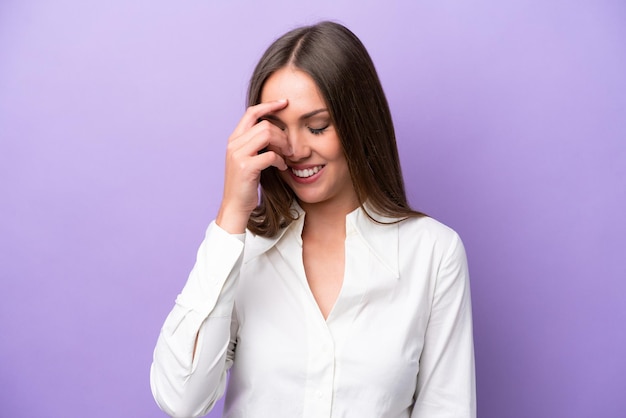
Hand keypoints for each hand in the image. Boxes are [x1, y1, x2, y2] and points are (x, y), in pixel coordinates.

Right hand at [216, 100, 291, 233]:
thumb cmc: (245, 184)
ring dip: (283, 144)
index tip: (284, 103)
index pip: (251, 112)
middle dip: (282, 133)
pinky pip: (270, 155)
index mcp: (234, 139)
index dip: (269, 105)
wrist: (235, 206)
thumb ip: (257, 144)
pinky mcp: (246, 168)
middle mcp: (234, 144)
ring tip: (288, 155)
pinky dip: (281, 160)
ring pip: (267, 134)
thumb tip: (276, 131)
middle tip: (290, 148)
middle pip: (264, 124)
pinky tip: (283, 168)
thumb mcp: (248, 159)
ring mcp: (238, 155)